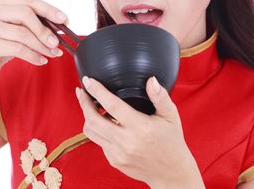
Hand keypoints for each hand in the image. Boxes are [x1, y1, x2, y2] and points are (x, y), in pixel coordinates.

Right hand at [0, 0, 67, 83]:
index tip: (64, 20)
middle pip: (25, 13)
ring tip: (52, 54)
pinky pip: (17, 49)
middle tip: (57, 42)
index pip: (28, 0)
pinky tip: (41, 60)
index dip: (49, 9)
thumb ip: (33, 22)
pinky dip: (33, 56)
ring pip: (22, 33)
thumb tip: (60, 24)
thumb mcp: (17, 30)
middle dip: (44, 29)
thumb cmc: (0, 45)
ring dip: (41, 45)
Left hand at [75, 76, 204, 187]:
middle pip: (93, 119)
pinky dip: (98, 130)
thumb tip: (151, 80)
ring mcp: (118, 153)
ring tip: (90, 104)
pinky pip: (99, 142)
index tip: (88, 80)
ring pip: (91, 131)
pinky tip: (105, 122)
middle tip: (82, 90)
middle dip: (84, 102)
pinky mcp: (114, 160)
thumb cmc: (171, 141)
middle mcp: (126, 141)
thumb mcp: (171, 116)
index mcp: (140, 127)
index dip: (97, 91)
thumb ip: (160, 97)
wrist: (171, 173)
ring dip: (87, 116)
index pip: (112, 105)